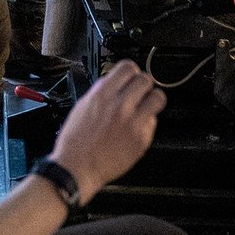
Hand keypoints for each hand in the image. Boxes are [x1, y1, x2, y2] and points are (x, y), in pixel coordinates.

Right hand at [48, 60, 164, 194]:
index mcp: (102, 94)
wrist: (78, 167)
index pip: (128, 67)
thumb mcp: (83, 106)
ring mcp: (133, 123)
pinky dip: (147, 123)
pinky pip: (153, 122)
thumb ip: (101, 91)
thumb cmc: (76, 141)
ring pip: (157, 98)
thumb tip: (115, 82)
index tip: (131, 78)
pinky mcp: (141, 139)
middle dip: (143, 85)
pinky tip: (136, 128)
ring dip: (152, 100)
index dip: (132, 72)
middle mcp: (120, 105)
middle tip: (139, 93)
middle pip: (145, 80)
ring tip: (144, 107)